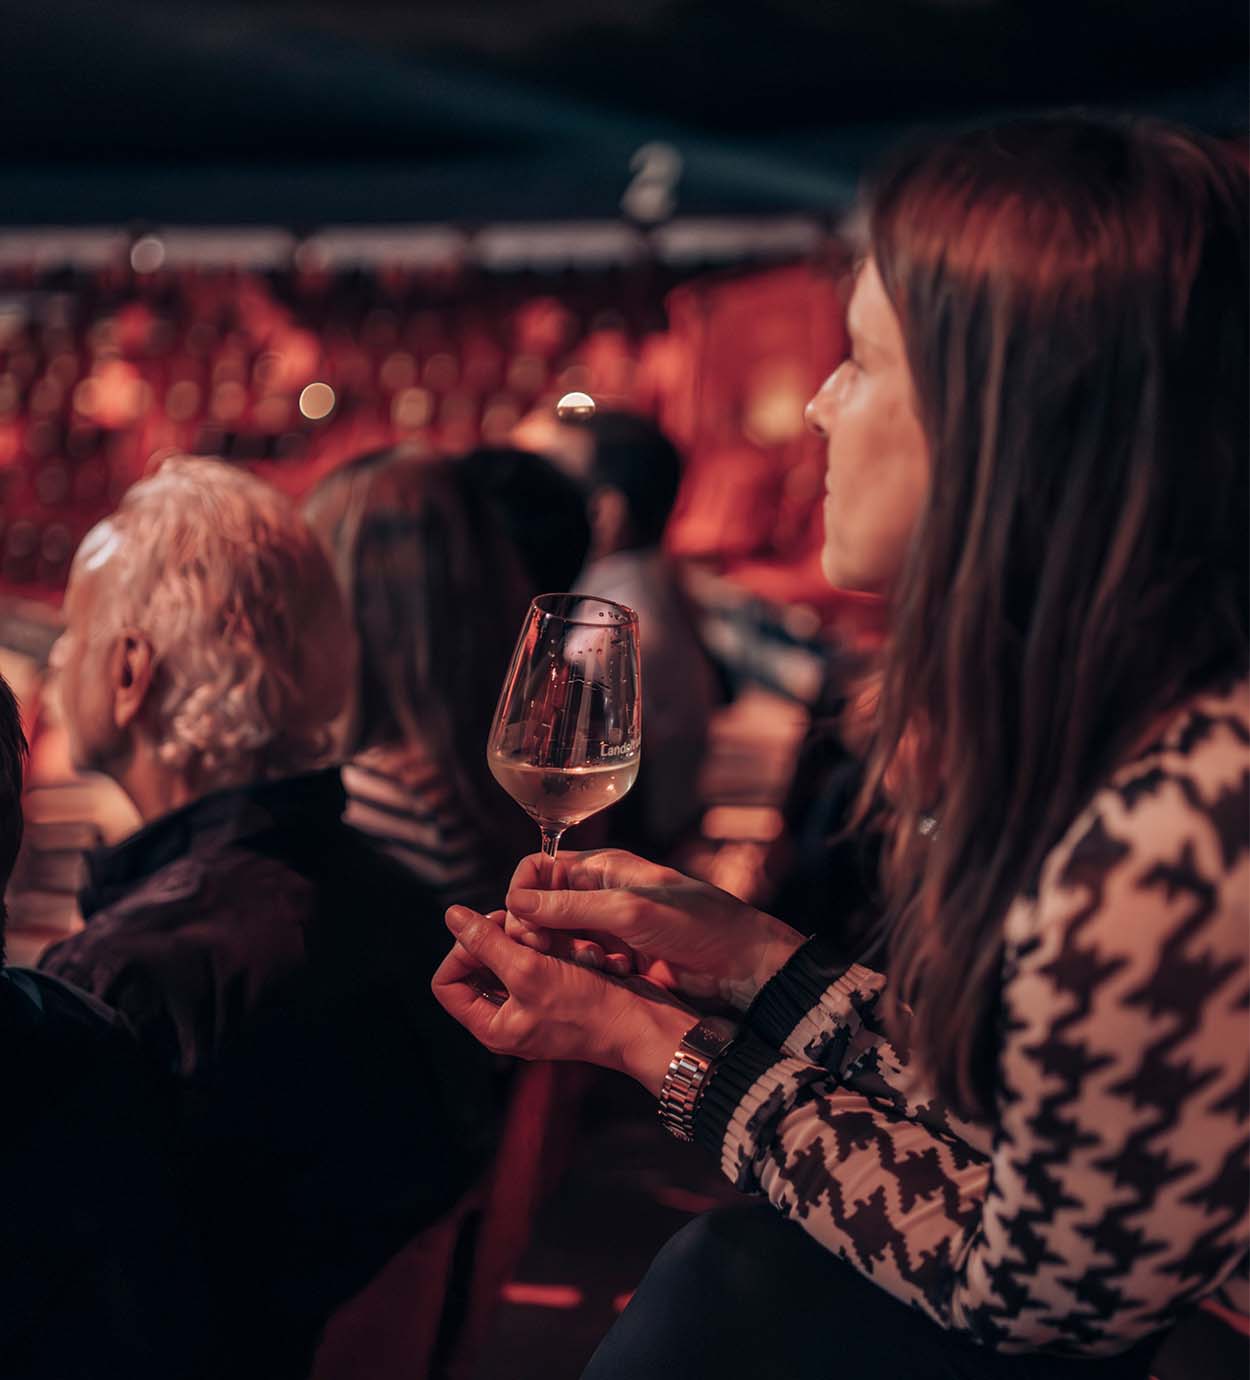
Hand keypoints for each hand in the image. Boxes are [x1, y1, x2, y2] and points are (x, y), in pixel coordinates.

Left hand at [431, 906, 699, 1096]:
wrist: (642, 1023)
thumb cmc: (587, 1007)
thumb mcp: (529, 970)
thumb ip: (486, 943)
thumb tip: (452, 916)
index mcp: (492, 1026)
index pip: (447, 983)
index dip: (460, 950)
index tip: (489, 929)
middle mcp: (508, 1019)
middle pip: (478, 966)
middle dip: (498, 940)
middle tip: (522, 925)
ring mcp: (534, 1005)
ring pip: (511, 957)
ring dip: (529, 939)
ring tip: (552, 937)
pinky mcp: (558, 992)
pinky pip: (540, 959)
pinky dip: (550, 946)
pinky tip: (571, 945)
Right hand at [504, 849, 805, 1009]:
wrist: (740, 964)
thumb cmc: (696, 922)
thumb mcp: (630, 910)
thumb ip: (572, 907)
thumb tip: (517, 903)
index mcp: (602, 868)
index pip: (539, 870)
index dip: (524, 895)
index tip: (525, 923)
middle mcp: (598, 895)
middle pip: (541, 910)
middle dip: (540, 932)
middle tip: (551, 953)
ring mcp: (606, 929)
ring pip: (557, 941)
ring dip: (566, 955)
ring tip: (598, 964)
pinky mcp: (615, 960)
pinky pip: (579, 966)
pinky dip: (586, 972)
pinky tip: (614, 975)